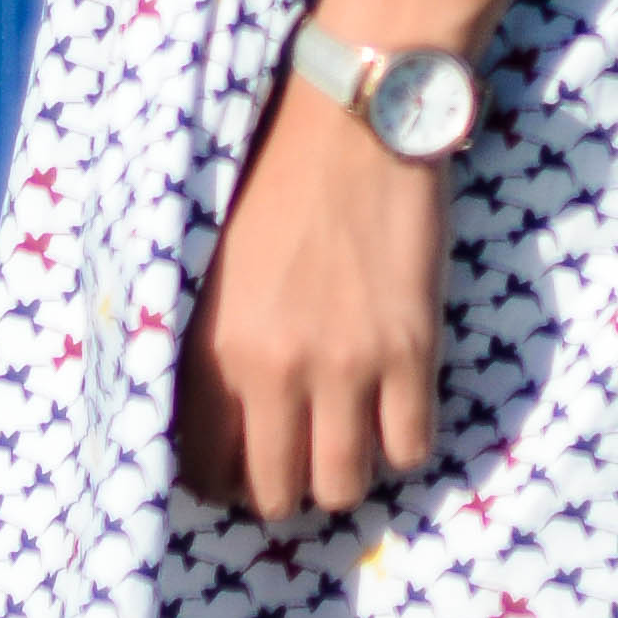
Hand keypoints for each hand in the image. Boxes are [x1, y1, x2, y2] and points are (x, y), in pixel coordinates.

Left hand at [174, 67, 447, 519]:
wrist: (355, 123)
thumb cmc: (274, 182)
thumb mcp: (210, 270)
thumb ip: (206, 349)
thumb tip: (209, 419)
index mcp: (215, 350)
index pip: (205, 470)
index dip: (224, 483)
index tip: (242, 468)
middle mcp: (276, 371)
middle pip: (278, 494)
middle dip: (286, 489)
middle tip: (299, 459)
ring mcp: (349, 365)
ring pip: (345, 486)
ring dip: (345, 475)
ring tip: (349, 441)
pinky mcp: (412, 349)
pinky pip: (411, 447)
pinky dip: (403, 443)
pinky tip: (396, 412)